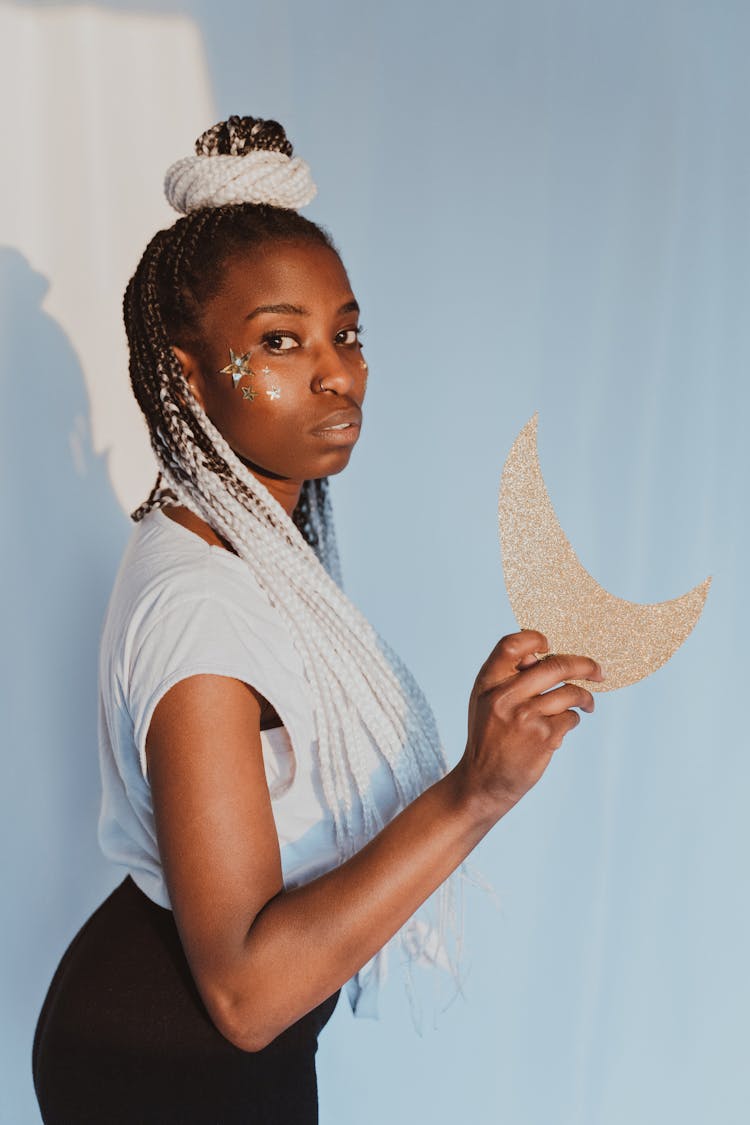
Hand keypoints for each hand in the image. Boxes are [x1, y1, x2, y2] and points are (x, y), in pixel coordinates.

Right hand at [458, 630, 603, 815]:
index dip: (534, 639)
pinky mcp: (543, 737)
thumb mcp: (485, 702)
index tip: (550, 645)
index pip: (512, 645)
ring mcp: (525, 717)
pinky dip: (572, 720)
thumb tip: (545, 655)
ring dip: (585, 698)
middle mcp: (505, 696)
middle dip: (584, 665)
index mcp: (488, 683)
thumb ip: (508, 677)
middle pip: (555, 665)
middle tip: (598, 670)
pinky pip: (571, 718)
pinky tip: (561, 729)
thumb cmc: (488, 737)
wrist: (482, 782)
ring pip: (570, 692)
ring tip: (588, 704)